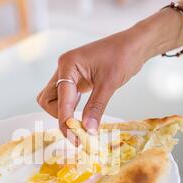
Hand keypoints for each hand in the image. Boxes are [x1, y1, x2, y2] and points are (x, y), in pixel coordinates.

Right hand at [36, 28, 150, 137]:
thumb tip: (88, 130)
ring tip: (81, 125)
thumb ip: (96, 107)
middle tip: (77, 130)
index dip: (66, 121)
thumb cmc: (123, 56)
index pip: (60, 100)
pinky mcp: (75, 80)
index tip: (76, 138)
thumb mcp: (109, 84)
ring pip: (53, 100)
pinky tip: (84, 117)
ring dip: (63, 114)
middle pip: (47, 100)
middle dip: (60, 116)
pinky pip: (65, 98)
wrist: (134, 44)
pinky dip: (70, 110)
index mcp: (68, 65)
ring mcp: (68, 74)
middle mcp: (63, 69)